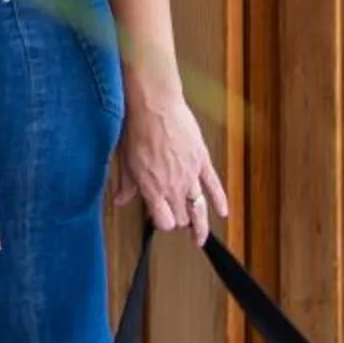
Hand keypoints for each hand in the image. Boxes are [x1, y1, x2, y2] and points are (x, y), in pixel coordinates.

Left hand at [116, 92, 227, 247]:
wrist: (155, 106)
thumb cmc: (138, 130)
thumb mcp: (126, 161)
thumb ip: (126, 185)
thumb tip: (120, 200)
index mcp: (153, 189)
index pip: (163, 222)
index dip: (161, 223)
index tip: (159, 219)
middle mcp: (174, 187)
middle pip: (181, 217)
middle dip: (177, 220)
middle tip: (176, 217)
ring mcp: (190, 176)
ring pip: (199, 208)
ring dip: (200, 224)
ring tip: (200, 236)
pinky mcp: (202, 161)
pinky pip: (214, 186)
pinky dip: (220, 201)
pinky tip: (223, 212)